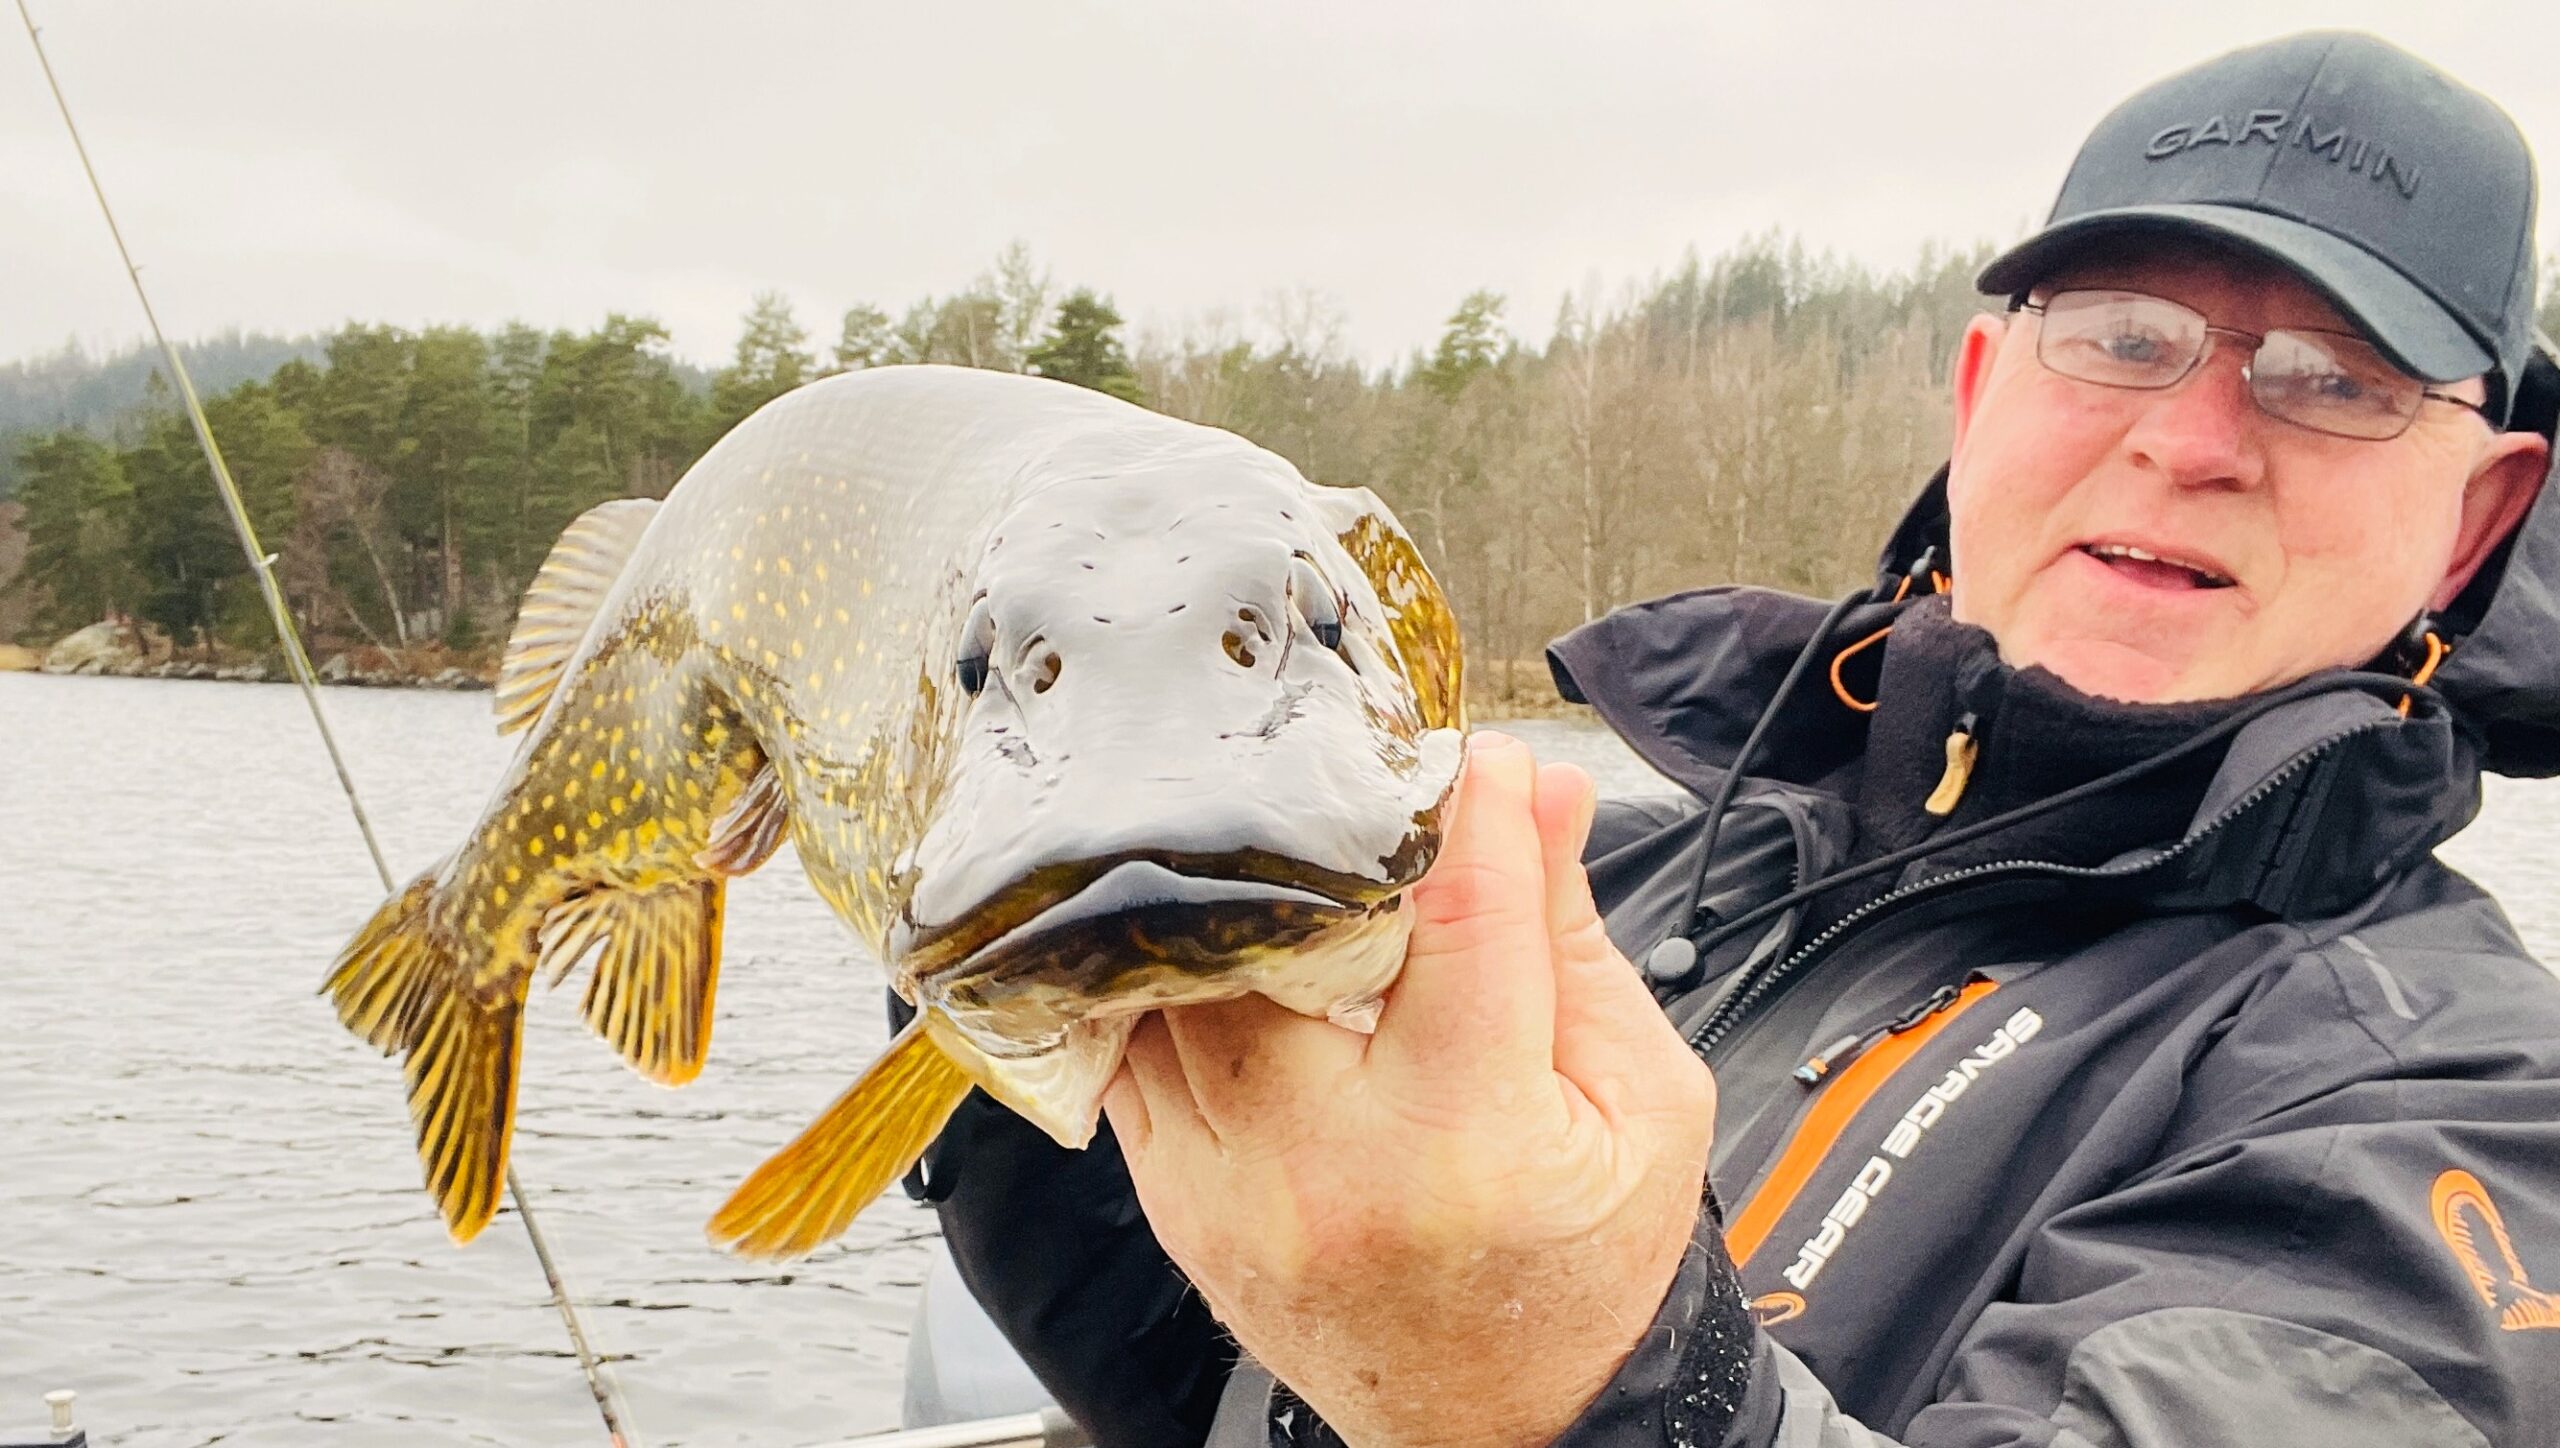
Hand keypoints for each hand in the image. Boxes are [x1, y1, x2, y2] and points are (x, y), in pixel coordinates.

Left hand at [1104, 732, 1716, 1447]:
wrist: (1506, 1427)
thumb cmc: (1583, 1269)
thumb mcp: (1638, 1103)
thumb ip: (1574, 942)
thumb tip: (1544, 799)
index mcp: (1469, 1138)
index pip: (1458, 918)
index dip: (1475, 810)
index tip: (1484, 761)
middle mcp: (1328, 1164)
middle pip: (1279, 936)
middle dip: (1320, 840)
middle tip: (1359, 787)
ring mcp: (1230, 1187)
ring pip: (1186, 981)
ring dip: (1233, 902)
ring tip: (1287, 851)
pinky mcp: (1177, 1202)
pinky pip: (1140, 1051)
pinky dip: (1180, 981)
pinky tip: (1230, 945)